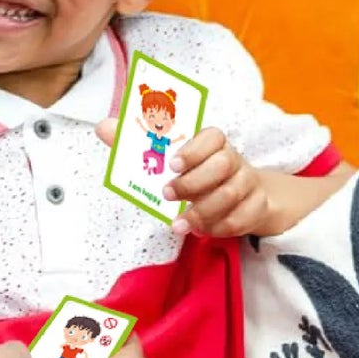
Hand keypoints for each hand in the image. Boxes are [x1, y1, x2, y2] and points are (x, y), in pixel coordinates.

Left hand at [95, 120, 276, 237]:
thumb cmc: (198, 170)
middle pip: (223, 165)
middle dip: (194, 182)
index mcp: (214, 140)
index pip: (212, 136)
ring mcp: (248, 183)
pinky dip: (218, 228)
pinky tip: (200, 231)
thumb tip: (103, 127)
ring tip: (178, 223)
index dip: (194, 148)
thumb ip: (135, 141)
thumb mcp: (169, 155)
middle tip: (167, 194)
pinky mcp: (256, 207)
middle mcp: (234, 158)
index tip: (172, 163)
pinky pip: (240, 219)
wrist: (242, 193)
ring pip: (230, 195)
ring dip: (202, 211)